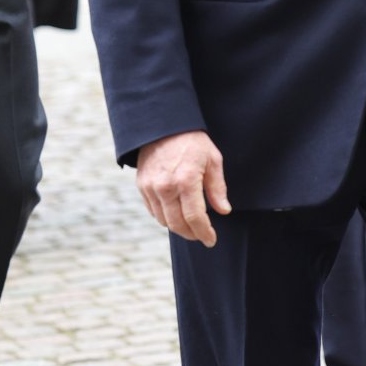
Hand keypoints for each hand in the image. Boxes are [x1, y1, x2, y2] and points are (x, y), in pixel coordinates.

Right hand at [137, 130, 230, 245]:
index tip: (211, 239)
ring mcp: (151, 187)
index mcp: (186, 180)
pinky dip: (165, 218)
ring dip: (178, 228)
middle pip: (178, 224)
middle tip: (202, 236)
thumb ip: (217, 188)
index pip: (195, 217)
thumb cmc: (192, 142)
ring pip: (164, 220)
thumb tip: (223, 211)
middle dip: (192, 234)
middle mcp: (165, 187)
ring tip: (191, 227)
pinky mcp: (142, 186)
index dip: (204, 232)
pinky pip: (153, 211)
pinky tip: (176, 216)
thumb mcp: (213, 160)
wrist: (163, 126)